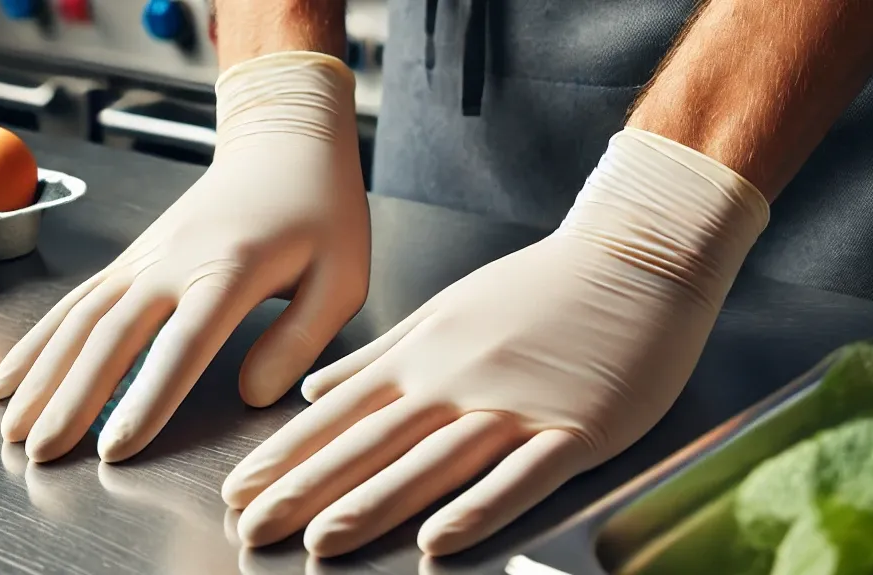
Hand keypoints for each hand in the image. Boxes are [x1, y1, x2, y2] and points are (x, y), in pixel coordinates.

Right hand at [0, 52, 369, 462]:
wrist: (283, 143)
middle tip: (41, 455)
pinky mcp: (133, 257)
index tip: (115, 449)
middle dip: (73, 399)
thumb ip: (301, 340)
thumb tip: (253, 396)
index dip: (146, 399)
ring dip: (43, 375)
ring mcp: (146, 256)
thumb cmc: (322, 212)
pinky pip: (77, 301)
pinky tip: (12, 376)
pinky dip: (39, 340)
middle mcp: (175, 261)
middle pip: (113, 335)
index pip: (183, 345)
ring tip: (12, 429)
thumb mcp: (342, 278)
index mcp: (232, 269)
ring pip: (80, 318)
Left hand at [221, 128, 769, 555]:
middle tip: (252, 527)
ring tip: (320, 541)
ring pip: (432, 462)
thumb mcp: (447, 308)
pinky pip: (519, 475)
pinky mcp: (574, 428)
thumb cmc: (541, 284)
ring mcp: (515, 404)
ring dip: (374, 503)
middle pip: (371, 442)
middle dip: (306, 489)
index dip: (287, 455)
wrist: (633, 255)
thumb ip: (380, 354)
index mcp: (426, 354)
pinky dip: (478, 509)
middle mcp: (457, 380)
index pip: (342, 413)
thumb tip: (317, 386)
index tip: (240, 488)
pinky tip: (439, 540)